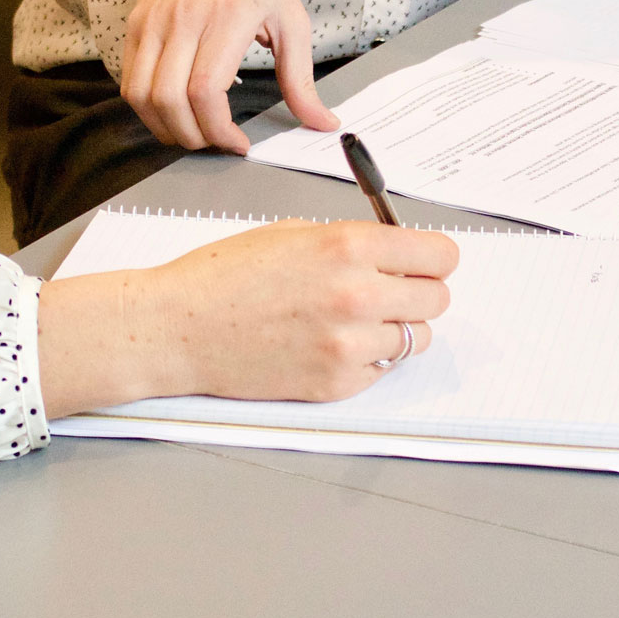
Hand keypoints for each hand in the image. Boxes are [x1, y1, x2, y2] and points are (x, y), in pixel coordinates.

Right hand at [36, 221, 458, 416]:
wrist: (178, 327)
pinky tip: (331, 345)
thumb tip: (397, 253)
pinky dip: (368, 360)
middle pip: (437, 299)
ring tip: (355, 321)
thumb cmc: (225, 275)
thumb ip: (352, 242)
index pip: (440, 256)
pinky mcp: (336, 384)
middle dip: (418, 292)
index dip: (433, 258)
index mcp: (348, 246)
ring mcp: (349, 345)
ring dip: (396, 328)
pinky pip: (382, 370)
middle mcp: (358, 294)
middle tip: (391, 291)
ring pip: (416, 339)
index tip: (425, 262)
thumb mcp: (294, 233)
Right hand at [121, 0, 338, 153]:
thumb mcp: (291, 19)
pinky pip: (130, 81)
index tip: (238, 143)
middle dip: (192, 137)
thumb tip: (322, 122)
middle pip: (170, 99)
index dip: (218, 129)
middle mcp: (185, 17)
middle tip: (215, 143)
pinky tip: (173, 112)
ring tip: (193, 133)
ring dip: (165, 128)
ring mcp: (154, 20)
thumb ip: (302, 78)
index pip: (206, 89)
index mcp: (229, 15)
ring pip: (142, 95)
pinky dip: (147, 109)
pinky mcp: (136, 24)